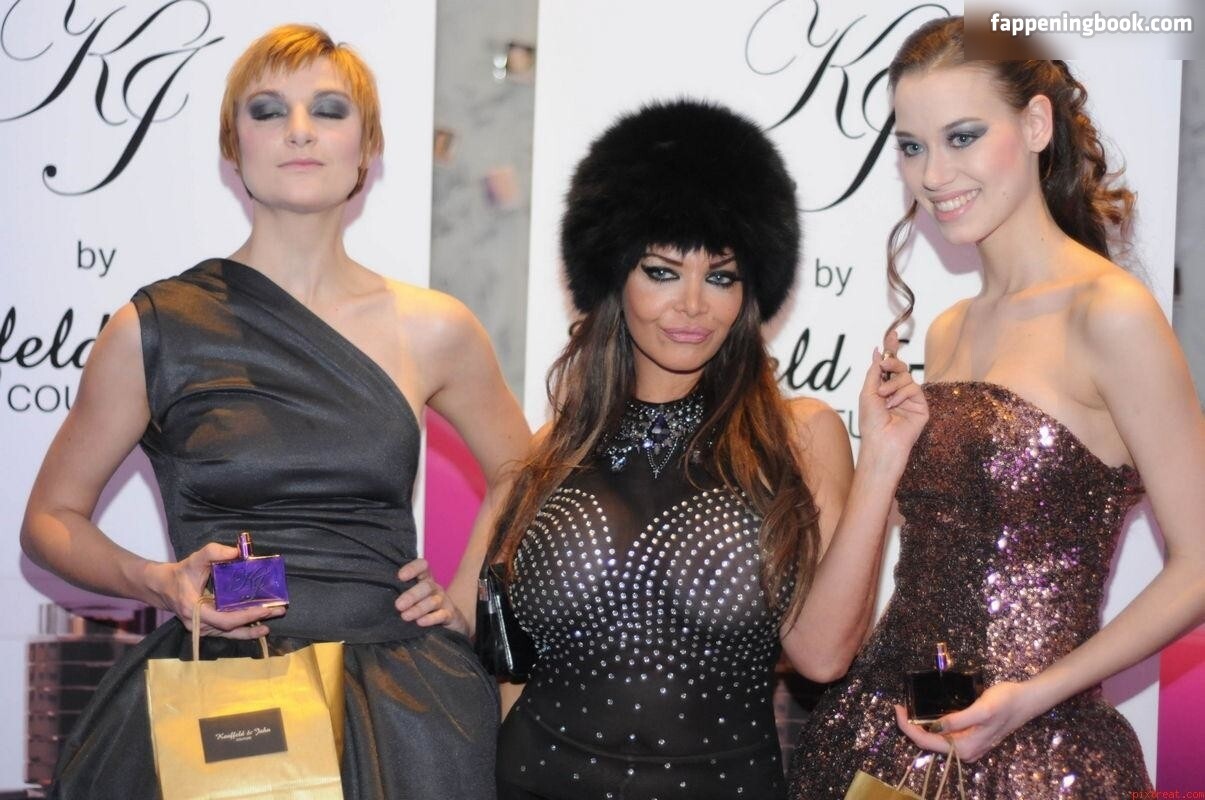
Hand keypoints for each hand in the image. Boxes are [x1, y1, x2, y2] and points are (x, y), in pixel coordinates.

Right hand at [145, 542, 284, 639]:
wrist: (164, 587)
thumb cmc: (182, 573)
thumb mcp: (196, 558)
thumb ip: (214, 552)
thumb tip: (237, 551)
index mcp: (194, 609)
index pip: (224, 619)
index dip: (246, 616)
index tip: (265, 609)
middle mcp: (198, 624)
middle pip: (230, 628)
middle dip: (255, 622)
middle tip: (278, 612)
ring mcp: (201, 629)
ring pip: (229, 633)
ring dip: (251, 629)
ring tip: (271, 623)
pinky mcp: (205, 629)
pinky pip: (226, 632)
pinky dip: (242, 629)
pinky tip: (257, 625)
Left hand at [396, 558, 468, 635]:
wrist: (449, 620)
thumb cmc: (422, 606)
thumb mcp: (412, 596)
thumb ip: (399, 592)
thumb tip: (377, 595)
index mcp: (424, 579)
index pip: (422, 566)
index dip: (413, 568)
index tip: (400, 576)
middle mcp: (434, 588)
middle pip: (426, 586)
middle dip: (411, 595)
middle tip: (398, 606)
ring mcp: (443, 601)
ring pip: (433, 601)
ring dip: (418, 609)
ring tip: (405, 616)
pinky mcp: (449, 615)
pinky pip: (442, 615)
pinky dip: (431, 618)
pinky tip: (421, 622)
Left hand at [858, 330, 928, 471]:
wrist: (881, 440)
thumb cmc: (871, 421)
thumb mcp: (867, 392)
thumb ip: (875, 371)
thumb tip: (878, 352)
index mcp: (884, 388)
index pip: (889, 366)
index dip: (891, 350)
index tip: (892, 334)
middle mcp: (898, 392)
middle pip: (900, 368)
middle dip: (892, 363)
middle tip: (884, 366)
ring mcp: (910, 399)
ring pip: (906, 377)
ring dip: (892, 385)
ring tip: (884, 397)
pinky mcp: (921, 406)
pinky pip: (913, 388)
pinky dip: (902, 394)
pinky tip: (894, 405)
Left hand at [894, 681, 1034, 761]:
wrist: (1026, 701)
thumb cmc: (1005, 702)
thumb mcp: (981, 709)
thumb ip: (957, 720)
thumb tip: (933, 727)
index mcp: (965, 748)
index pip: (926, 742)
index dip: (908, 727)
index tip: (897, 708)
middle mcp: (965, 752)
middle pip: (928, 743)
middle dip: (910, 727)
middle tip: (898, 707)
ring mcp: (968, 747)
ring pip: (935, 740)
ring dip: (919, 727)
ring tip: (906, 711)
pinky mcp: (970, 738)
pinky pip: (944, 736)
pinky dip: (931, 726)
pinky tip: (924, 715)